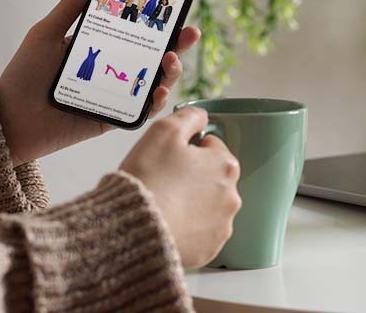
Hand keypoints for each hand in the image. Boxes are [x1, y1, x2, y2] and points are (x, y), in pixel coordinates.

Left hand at [0, 0, 199, 165]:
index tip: (175, 8)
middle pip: (153, 56)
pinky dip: (156, 103)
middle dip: (177, 44)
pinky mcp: (113, 119)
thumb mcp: (46, 34)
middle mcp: (113, 70)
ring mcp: (116, 95)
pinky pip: (142, 112)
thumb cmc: (24, 75)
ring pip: (154, 83)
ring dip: (172, 71)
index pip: (136, 32)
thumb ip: (70, 8)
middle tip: (189, 33)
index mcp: (100, 48)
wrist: (10, 118)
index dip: (158, 22)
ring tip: (171, 61)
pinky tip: (160, 91)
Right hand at [120, 107, 241, 267]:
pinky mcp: (209, 249)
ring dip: (191, 203)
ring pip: (207, 206)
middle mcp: (232, 196)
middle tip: (163, 180)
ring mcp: (222, 225)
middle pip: (211, 177)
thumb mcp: (164, 131)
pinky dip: (187, 228)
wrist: (134, 226)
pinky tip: (168, 223)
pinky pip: (200, 233)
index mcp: (224, 165)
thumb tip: (200, 115)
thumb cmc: (149, 177)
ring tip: (163, 204)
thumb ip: (188, 116)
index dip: (188, 148)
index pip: (211, 146)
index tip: (169, 157)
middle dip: (192, 176)